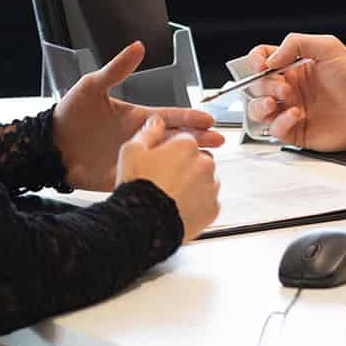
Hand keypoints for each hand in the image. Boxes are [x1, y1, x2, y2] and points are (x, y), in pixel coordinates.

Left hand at [54, 40, 223, 191]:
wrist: (49, 146)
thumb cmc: (70, 114)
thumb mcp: (93, 86)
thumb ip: (117, 69)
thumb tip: (138, 46)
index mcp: (137, 117)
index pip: (170, 116)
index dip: (190, 117)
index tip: (209, 118)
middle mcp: (140, 138)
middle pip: (176, 138)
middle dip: (198, 139)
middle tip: (219, 140)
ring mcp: (135, 158)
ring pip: (168, 160)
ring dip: (186, 160)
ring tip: (207, 163)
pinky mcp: (124, 176)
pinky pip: (149, 179)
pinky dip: (165, 180)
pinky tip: (179, 182)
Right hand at [118, 115, 220, 241]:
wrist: (145, 222)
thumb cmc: (138, 186)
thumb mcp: (132, 151)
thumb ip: (148, 132)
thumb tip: (156, 122)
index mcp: (186, 146)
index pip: (184, 141)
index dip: (170, 151)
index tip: (160, 161)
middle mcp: (204, 163)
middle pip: (197, 160)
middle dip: (184, 167)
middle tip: (164, 180)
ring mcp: (211, 187)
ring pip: (204, 181)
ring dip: (193, 185)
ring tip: (170, 196)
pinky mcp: (213, 208)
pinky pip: (207, 202)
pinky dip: (197, 204)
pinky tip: (178, 207)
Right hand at [243, 34, 345, 150]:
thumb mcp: (328, 47)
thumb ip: (295, 43)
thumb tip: (270, 60)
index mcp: (294, 68)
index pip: (262, 60)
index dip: (256, 62)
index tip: (263, 66)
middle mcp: (290, 89)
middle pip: (255, 86)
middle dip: (263, 85)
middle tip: (283, 88)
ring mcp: (291, 111)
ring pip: (257, 110)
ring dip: (260, 105)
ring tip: (278, 102)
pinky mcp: (297, 132)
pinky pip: (275, 130)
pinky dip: (280, 122)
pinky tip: (297, 115)